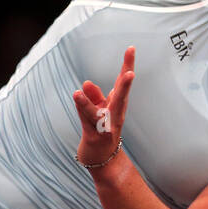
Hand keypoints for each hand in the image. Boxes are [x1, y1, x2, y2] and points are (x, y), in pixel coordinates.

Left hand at [73, 46, 134, 167]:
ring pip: (100, 112)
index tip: (131, 48)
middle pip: (121, 96)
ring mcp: (106, 127)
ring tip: (82, 89)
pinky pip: (87, 120)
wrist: (104, 159)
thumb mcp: (99, 109)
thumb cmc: (102, 130)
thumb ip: (94, 96)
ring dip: (93, 101)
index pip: (123, 82)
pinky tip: (76, 96)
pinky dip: (82, 108)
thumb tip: (86, 83)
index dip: (128, 65)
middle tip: (131, 72)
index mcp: (117, 104)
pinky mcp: (94, 136)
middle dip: (125, 84)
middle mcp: (115, 114)